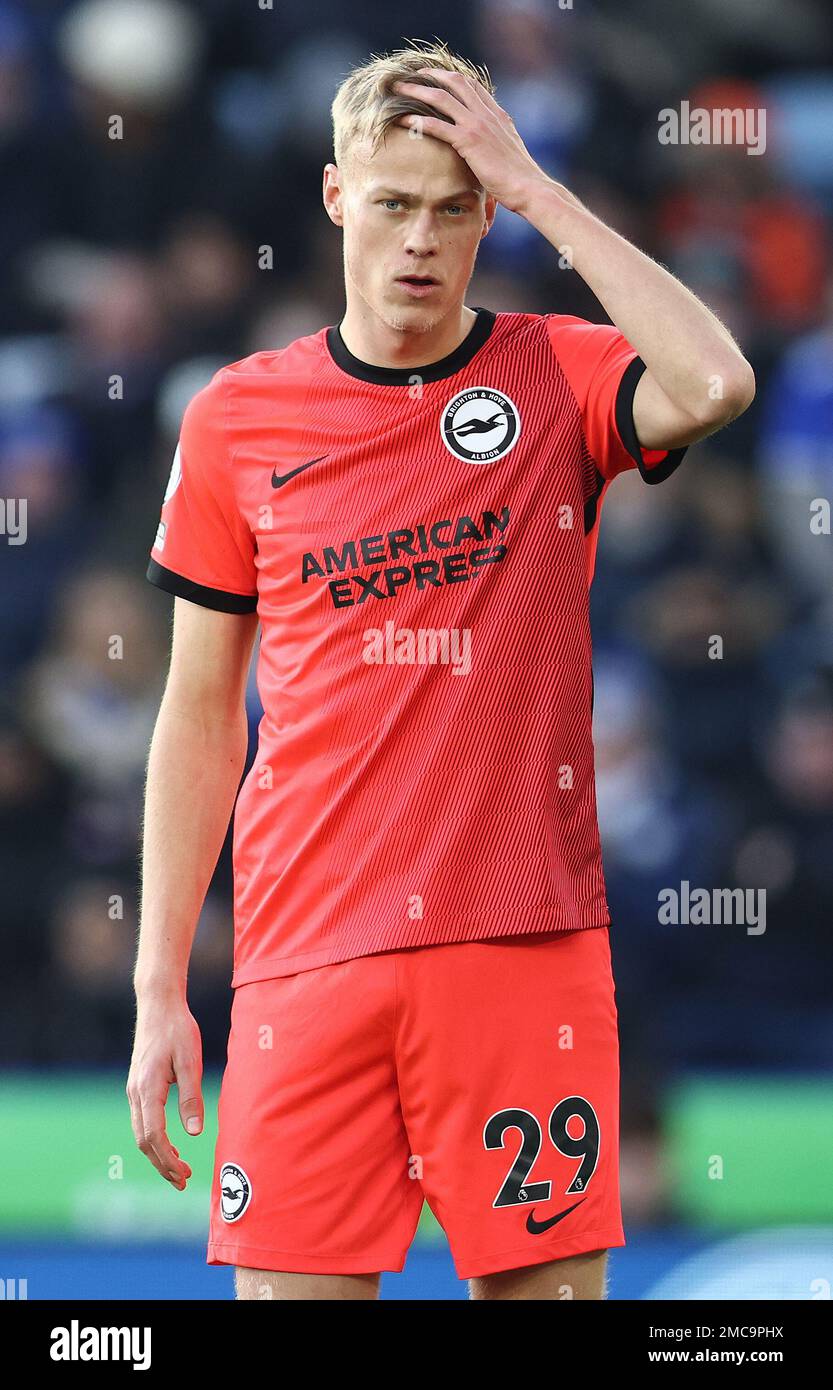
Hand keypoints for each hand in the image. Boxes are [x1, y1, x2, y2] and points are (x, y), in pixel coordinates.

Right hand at [126, 996, 203, 1189]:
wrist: (158, 1005)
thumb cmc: (178, 1029)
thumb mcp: (191, 1061)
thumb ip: (192, 1097)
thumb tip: (194, 1133)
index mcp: (147, 1088)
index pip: (154, 1136)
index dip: (168, 1159)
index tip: (185, 1174)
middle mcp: (135, 1092)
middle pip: (143, 1141)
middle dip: (162, 1165)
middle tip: (183, 1182)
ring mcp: (133, 1090)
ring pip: (140, 1133)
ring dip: (157, 1155)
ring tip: (178, 1171)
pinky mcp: (137, 1086)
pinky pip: (142, 1121)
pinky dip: (153, 1139)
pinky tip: (170, 1146)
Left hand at [392, 67, 550, 214]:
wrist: (529, 188)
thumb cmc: (521, 180)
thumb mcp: (510, 153)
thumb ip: (499, 143)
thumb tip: (491, 150)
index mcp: (498, 115)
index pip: (473, 86)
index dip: (453, 78)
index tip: (437, 77)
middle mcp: (487, 114)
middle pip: (455, 83)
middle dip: (432, 76)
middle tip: (413, 76)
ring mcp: (477, 125)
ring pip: (441, 98)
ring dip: (417, 91)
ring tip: (398, 90)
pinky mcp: (468, 141)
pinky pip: (437, 125)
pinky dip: (417, 121)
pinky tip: (402, 120)